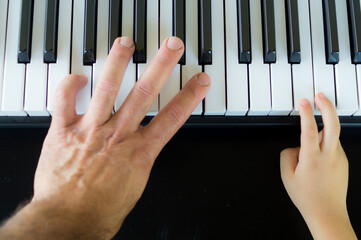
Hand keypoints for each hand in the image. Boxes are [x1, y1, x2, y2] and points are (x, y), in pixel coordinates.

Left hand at [0, 36, 210, 239]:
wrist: (69, 221)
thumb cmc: (101, 210)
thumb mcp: (134, 184)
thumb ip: (139, 158)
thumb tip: (141, 146)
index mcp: (139, 152)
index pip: (172, 117)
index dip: (189, 97)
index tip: (200, 81)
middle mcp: (117, 136)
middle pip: (144, 94)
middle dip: (161, 66)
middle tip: (172, 47)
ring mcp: (90, 131)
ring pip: (107, 89)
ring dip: (117, 63)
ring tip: (126, 43)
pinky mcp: (64, 131)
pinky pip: (64, 101)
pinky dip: (70, 85)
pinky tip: (79, 76)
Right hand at [280, 93, 355, 239]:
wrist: (327, 212)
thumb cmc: (307, 197)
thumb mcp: (286, 176)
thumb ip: (287, 155)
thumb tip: (294, 146)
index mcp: (312, 159)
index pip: (309, 129)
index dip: (306, 113)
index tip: (303, 102)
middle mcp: (329, 156)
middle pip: (333, 125)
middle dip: (327, 107)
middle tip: (320, 96)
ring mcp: (339, 158)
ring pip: (332, 135)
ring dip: (324, 125)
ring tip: (313, 125)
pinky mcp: (343, 161)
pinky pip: (333, 145)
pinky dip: (325, 141)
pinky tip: (316, 151)